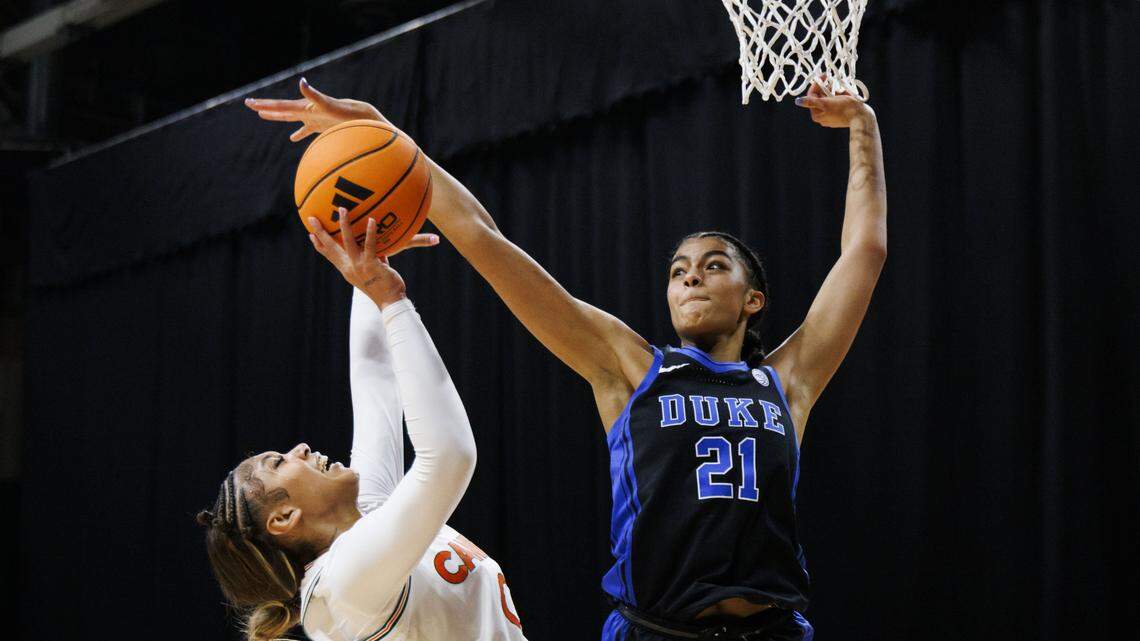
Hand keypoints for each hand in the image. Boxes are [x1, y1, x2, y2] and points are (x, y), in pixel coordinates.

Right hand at [244, 78, 392, 141]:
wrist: (365, 119)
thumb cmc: (348, 113)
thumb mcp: (329, 105)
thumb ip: (314, 95)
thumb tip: (301, 81)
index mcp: (306, 108)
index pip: (280, 106)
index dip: (264, 104)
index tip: (249, 102)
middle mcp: (308, 111)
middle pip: (282, 109)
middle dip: (265, 107)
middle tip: (249, 104)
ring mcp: (314, 119)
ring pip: (291, 118)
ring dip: (277, 117)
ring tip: (263, 115)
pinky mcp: (322, 127)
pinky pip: (306, 131)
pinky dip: (298, 134)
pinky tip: (293, 138)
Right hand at [308, 207, 438, 305]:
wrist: (390, 302)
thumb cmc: (384, 287)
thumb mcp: (373, 271)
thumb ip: (373, 259)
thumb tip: (380, 248)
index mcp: (346, 269)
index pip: (329, 255)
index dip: (319, 245)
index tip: (310, 234)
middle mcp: (349, 267)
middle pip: (330, 247)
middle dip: (320, 231)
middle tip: (311, 217)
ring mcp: (359, 266)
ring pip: (347, 241)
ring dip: (343, 224)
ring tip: (342, 209)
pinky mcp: (370, 265)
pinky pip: (369, 245)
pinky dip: (370, 232)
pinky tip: (372, 220)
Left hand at [794, 81, 874, 128]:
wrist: (861, 117)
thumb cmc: (844, 108)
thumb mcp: (826, 103)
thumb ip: (811, 102)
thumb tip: (797, 101)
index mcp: (816, 114)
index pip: (812, 96)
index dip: (817, 84)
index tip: (824, 75)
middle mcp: (822, 116)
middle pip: (820, 97)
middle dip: (826, 87)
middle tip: (833, 80)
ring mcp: (831, 116)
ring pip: (829, 98)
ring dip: (833, 90)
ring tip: (840, 87)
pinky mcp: (840, 115)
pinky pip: (836, 102)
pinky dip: (839, 96)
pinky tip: (844, 93)